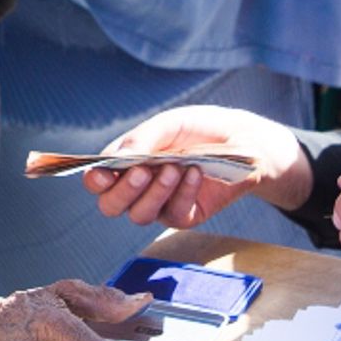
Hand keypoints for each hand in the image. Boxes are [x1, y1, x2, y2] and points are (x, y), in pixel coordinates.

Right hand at [82, 104, 311, 228]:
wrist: (245, 142)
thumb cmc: (201, 128)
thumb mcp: (171, 124)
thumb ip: (142, 139)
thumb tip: (118, 159)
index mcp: (127, 162)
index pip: (98, 180)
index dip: (96, 180)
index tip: (104, 173)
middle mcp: (138, 187)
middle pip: (110, 206)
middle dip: (123, 191)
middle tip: (143, 171)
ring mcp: (160, 204)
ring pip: (139, 215)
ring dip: (155, 192)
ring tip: (175, 167)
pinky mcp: (184, 216)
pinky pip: (173, 214)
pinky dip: (183, 192)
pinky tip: (195, 173)